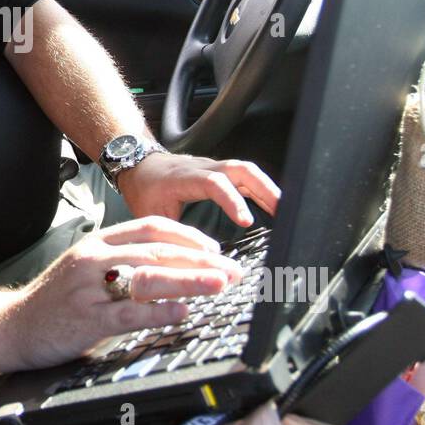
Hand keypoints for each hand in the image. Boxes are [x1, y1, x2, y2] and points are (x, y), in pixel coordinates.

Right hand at [4, 216, 242, 370]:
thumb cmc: (54, 301)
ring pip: (148, 276)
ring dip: (190, 279)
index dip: (187, 236)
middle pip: (156, 250)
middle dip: (200, 259)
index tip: (215, 249)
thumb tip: (169, 271)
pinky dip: (160, 311)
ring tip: (219, 283)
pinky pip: (131, 313)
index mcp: (97, 243)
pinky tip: (182, 311)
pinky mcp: (87, 318)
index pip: (150, 228)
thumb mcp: (85, 270)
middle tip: (231, 269)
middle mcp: (94, 258)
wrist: (11, 325)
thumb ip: (120, 264)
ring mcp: (90, 287)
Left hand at [117, 152, 279, 227]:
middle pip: (239, 169)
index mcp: (184, 178)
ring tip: (284, 210)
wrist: (139, 165)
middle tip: (281, 212)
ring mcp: (213, 167)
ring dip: (267, 188)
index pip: (214, 183)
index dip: (233, 201)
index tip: (246, 221)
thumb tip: (193, 258)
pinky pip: (244, 176)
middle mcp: (202, 168)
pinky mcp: (219, 171)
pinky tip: (273, 204)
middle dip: (263, 189)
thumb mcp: (152, 215)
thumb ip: (173, 234)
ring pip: (246, 170)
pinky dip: (261, 188)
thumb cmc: (144, 190)